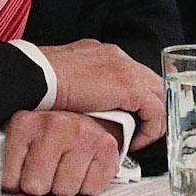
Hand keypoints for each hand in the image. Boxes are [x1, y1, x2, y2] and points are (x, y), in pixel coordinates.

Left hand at [1, 110, 120, 195]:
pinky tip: (81, 167)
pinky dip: (85, 185)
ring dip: (63, 185)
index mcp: (25, 123)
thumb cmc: (45, 137)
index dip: (15, 183)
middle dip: (40, 185)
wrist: (83, 117)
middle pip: (36, 186)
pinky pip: (90, 189)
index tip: (19, 173)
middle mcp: (55, 125)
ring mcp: (83, 135)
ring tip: (63, 166)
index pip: (8, 178)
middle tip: (45, 170)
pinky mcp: (106, 148)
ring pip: (64, 190)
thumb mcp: (15, 141)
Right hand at [38, 39, 165, 146]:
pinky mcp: (130, 87)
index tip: (126, 116)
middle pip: (150, 82)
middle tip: (142, 128)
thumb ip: (78, 88)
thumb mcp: (63, 81)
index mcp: (101, 53)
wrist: (38, 75)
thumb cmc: (40, 81)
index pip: (129, 73)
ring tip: (141, 138)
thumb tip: (79, 107)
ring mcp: (126, 69)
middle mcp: (118, 57)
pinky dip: (150, 128)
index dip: (133, 97)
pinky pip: (155, 111)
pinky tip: (136, 142)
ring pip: (158, 95)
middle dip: (150, 106)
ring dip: (153, 118)